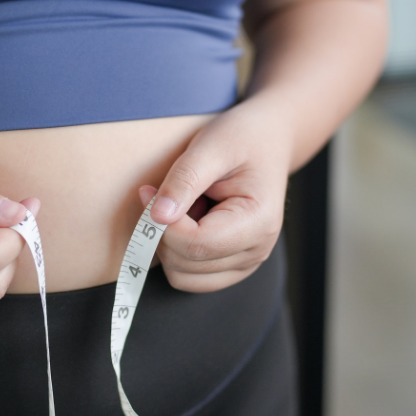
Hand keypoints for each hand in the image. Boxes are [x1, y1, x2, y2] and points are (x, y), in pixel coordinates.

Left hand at [141, 99, 291, 291]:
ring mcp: (245, 263)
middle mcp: (256, 251)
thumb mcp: (211, 147)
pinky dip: (176, 253)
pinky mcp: (231, 266)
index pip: (195, 244)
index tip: (147, 192)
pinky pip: (189, 277)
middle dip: (162, 232)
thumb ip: (184, 181)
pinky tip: (187, 223)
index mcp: (258, 223)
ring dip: (168, 245)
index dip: (162, 224)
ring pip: (182, 277)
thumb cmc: (244, 138)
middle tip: (163, 196)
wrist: (268, 140)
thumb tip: (157, 217)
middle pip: (184, 264)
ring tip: (183, 209)